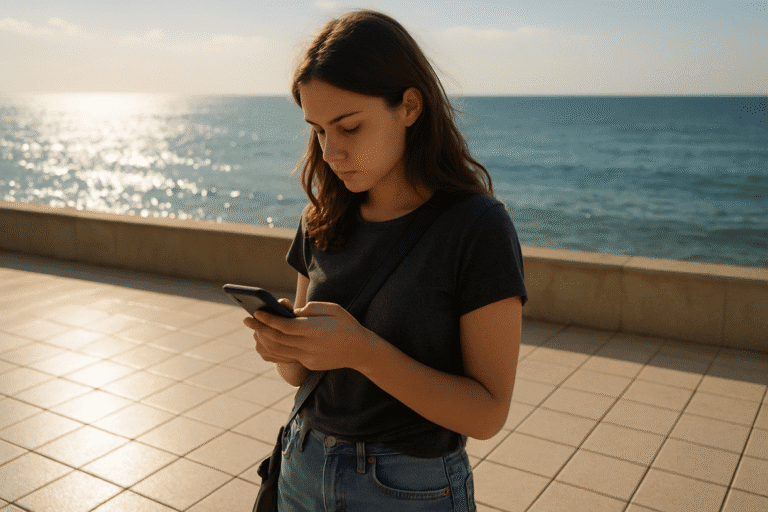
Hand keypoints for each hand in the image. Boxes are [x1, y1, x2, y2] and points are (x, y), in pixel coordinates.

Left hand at [242, 301, 374, 370]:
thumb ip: (310, 309)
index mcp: (316, 330)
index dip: (269, 320)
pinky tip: (265, 342)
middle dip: (260, 328)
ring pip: (279, 351)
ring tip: (254, 330)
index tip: (256, 312)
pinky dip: (273, 350)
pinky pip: (286, 357)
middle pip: (278, 339)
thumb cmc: (346, 325)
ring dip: (264, 340)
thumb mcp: (332, 309)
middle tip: (246, 319)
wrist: (361, 351)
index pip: (285, 326)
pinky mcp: (309, 364)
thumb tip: (290, 312)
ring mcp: (308, 358)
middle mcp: (310, 346)